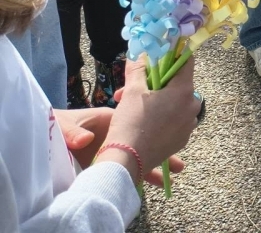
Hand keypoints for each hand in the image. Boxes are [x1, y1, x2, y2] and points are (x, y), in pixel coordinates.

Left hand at [59, 106, 186, 187]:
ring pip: (146, 150)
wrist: (47, 143)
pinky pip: (138, 164)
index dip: (153, 115)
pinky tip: (161, 179)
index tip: (168, 121)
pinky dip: (150, 170)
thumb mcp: (65, 126)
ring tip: (178, 169)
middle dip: (165, 143)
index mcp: (110, 118)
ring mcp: (119, 146)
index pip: (137, 114)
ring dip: (163, 158)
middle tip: (181, 151)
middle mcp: (120, 130)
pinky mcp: (116, 160)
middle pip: (148, 134)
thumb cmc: (58, 127)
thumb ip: (74, 132)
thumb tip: (84, 140)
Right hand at [96, 58, 199, 182]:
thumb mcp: (132, 91)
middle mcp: (193, 106)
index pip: (186, 61)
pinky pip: (175, 120)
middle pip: (178, 84)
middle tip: (133, 89)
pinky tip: (143, 122)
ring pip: (175, 103)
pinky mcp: (182, 139)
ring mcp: (189, 125)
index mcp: (185, 91)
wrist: (127, 160)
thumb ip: (138, 69)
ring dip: (158, 101)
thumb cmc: (131, 122)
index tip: (160, 56)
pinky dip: (162, 117)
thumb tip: (139, 53)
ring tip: (134, 108)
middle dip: (156, 84)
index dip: (173, 55)